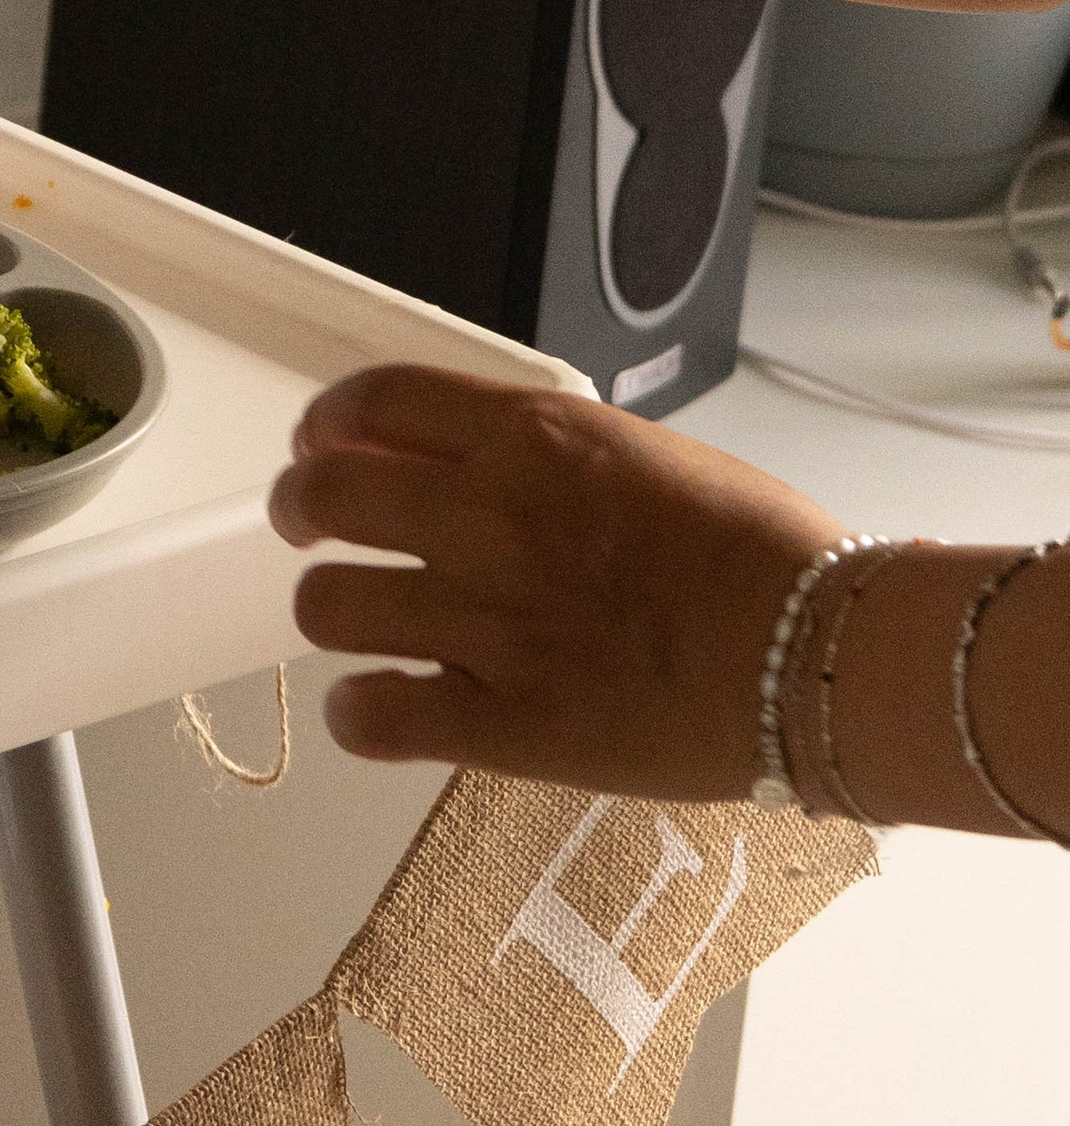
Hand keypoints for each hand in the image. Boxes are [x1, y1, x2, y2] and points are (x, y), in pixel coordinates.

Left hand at [266, 365, 846, 797]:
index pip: (376, 402)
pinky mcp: (504, 723)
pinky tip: (380, 708)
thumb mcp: (647, 454)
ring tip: (358, 619)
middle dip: (302, 510)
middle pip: (326, 498)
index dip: (328, 424)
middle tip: (310, 528)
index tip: (319, 441)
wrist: (823, 654)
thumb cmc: (764, 553)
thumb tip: (479, 461)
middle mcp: (493, 519)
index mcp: (533, 440)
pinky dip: (359, 714)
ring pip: (329, 606)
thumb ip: (548, 455)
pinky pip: (372, 717)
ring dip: (332, 609)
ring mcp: (490, 624)